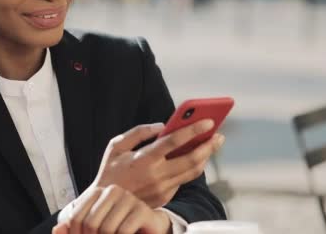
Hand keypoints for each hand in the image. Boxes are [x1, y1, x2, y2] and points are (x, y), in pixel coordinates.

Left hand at [52, 185, 170, 233]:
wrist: (148, 230)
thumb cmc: (118, 230)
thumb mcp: (94, 231)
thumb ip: (73, 231)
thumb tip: (57, 228)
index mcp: (97, 193)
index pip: (75, 218)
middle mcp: (112, 191)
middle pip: (90, 224)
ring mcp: (128, 198)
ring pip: (106, 229)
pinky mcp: (142, 210)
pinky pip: (123, 231)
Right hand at [93, 120, 225, 207]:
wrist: (106, 205)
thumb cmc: (110, 171)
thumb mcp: (116, 146)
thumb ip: (139, 132)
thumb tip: (162, 125)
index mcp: (144, 159)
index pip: (174, 142)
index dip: (193, 130)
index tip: (208, 121)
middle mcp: (156, 176)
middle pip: (191, 159)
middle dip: (209, 146)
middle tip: (219, 135)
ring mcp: (162, 189)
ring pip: (192, 172)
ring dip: (206, 157)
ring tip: (212, 144)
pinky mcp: (165, 197)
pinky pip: (182, 180)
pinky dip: (191, 167)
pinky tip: (196, 156)